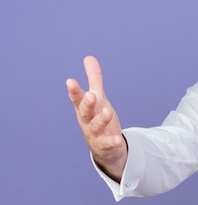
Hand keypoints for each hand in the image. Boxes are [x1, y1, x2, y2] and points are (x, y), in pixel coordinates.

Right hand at [66, 56, 126, 180]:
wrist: (104, 147)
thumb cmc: (98, 118)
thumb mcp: (97, 98)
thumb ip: (94, 79)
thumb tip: (89, 57)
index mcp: (84, 109)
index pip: (77, 98)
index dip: (74, 91)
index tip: (70, 81)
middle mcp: (87, 121)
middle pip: (84, 112)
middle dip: (87, 104)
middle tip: (90, 95)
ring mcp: (95, 134)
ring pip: (96, 127)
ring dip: (101, 120)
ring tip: (108, 112)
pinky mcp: (105, 145)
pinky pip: (108, 144)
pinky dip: (112, 142)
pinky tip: (118, 139)